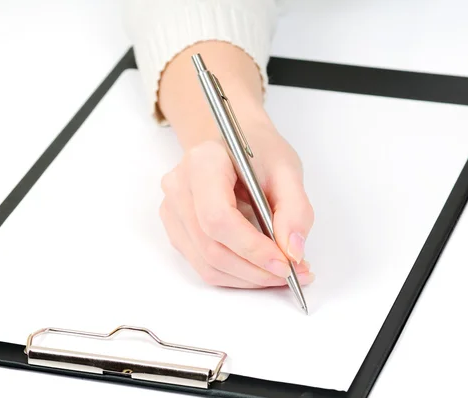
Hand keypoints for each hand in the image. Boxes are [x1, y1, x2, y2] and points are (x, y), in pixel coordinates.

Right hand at [159, 125, 314, 287]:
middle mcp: (179, 187)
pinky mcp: (177, 229)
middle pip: (212, 247)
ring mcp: (172, 210)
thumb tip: (293, 252)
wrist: (234, 144)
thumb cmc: (258, 152)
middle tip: (293, 273)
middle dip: (255, 269)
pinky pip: (204, 265)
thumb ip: (295, 209)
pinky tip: (260, 267)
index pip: (218, 218)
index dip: (251, 248)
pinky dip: (236, 274)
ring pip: (207, 264)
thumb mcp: (287, 170)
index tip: (285, 263)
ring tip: (281, 273)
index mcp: (202, 163)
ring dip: (248, 277)